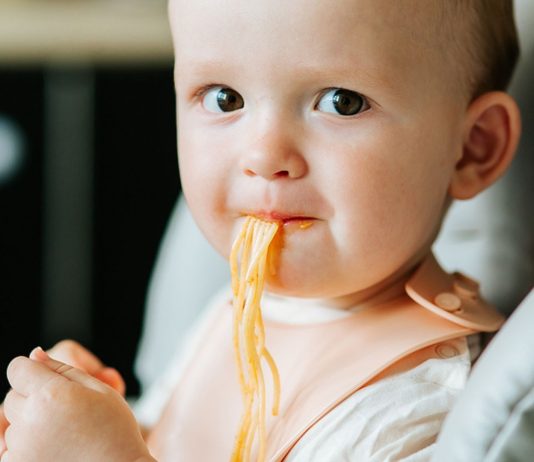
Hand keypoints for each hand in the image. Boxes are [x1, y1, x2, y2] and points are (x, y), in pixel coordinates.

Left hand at [1, 348, 154, 461]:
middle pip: (14, 395)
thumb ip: (63, 369)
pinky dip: (26, 446)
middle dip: (34, 397)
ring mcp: (21, 447)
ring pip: (12, 421)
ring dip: (30, 422)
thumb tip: (34, 355)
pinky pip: (10, 447)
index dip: (35, 371)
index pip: (18, 369)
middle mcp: (30, 420)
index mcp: (51, 394)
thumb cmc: (114, 430)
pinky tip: (53, 448)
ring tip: (63, 432)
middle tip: (65, 410)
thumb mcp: (99, 389)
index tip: (49, 380)